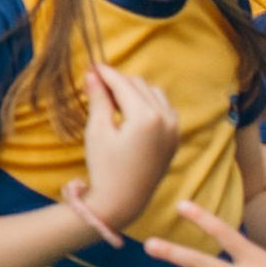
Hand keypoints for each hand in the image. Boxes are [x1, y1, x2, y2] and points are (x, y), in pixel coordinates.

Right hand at [80, 65, 181, 231]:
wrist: (123, 201)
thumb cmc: (105, 166)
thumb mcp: (97, 130)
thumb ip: (98, 98)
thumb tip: (93, 73)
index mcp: (146, 116)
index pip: (123, 83)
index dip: (105, 72)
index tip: (90, 65)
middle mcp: (165, 119)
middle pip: (139, 84)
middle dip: (118, 81)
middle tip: (96, 84)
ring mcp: (174, 129)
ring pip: (154, 94)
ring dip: (134, 91)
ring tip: (112, 98)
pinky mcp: (175, 138)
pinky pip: (164, 108)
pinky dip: (149, 103)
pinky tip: (132, 112)